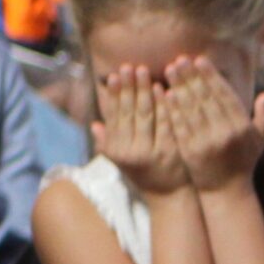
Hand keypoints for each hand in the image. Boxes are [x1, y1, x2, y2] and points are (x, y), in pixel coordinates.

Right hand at [95, 67, 188, 197]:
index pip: (113, 117)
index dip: (113, 95)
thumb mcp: (121, 163)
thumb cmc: (145, 177)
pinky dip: (163, 104)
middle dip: (128, 86)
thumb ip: (107, 144)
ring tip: (143, 70)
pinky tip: (162, 88)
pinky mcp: (170, 151)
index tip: (114, 75)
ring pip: (145, 114)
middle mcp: (129, 151)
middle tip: (129, 66)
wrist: (169, 198)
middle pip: (128, 112)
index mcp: (115, 151)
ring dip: (143, 90)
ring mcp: (150, 151)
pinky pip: (165, 122)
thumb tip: (94, 125)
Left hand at [164, 57, 263, 194]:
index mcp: (242, 128)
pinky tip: (166, 94)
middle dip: (192, 76)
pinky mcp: (190, 151)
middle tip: (180, 59)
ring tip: (171, 70)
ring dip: (180, 87)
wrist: (226, 191)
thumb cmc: (242, 161)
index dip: (211, 76)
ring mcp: (207, 143)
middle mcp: (225, 134)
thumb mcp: (259, 140)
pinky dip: (173, 108)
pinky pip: (180, 125)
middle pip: (206, 98)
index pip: (224, 95)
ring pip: (191, 109)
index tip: (199, 60)